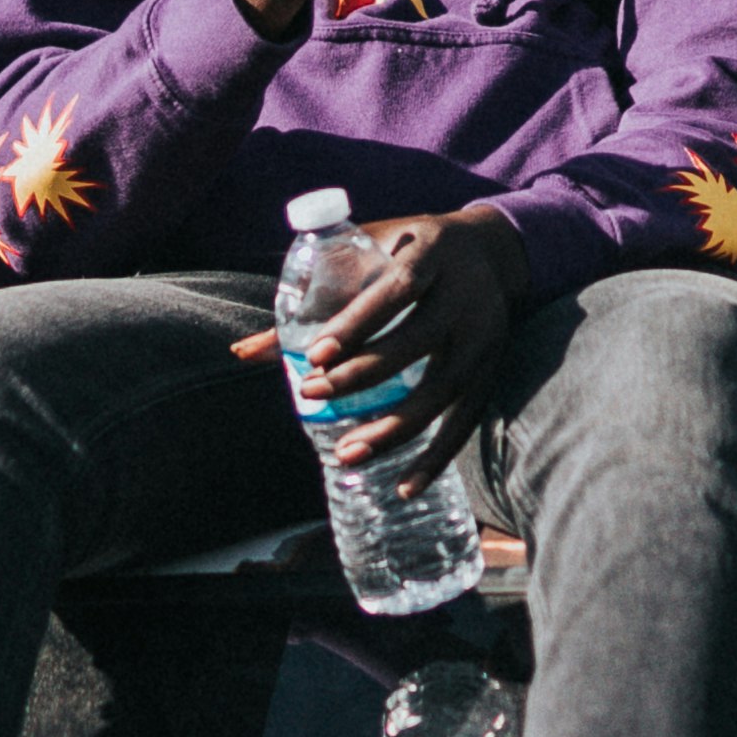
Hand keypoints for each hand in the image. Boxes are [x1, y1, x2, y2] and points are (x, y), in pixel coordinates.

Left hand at [257, 206, 518, 489]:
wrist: (491, 250)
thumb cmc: (408, 249)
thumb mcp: (368, 250)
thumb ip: (311, 295)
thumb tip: (244, 353)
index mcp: (434, 254)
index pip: (397, 289)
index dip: (357, 323)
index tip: (314, 355)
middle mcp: (467, 297)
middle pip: (416, 342)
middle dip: (361, 375)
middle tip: (312, 393)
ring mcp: (486, 338)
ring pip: (441, 391)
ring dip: (393, 429)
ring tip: (347, 454)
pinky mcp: (492, 371)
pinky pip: (465, 421)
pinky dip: (435, 458)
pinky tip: (404, 487)